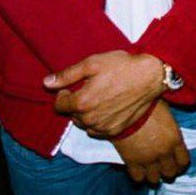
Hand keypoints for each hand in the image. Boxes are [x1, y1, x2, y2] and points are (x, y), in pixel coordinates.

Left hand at [46, 51, 163, 137]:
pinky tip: (109, 107)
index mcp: (82, 102)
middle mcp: (90, 119)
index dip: (64, 93)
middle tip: (91, 88)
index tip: (74, 85)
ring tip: (101, 97)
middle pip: (72, 115)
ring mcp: (103, 128)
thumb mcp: (92, 63)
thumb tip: (46, 82)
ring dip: (87, 113)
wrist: (150, 76)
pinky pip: (98, 130)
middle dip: (77, 103)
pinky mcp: (115, 131)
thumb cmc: (122, 66)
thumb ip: (67, 75)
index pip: (59, 104)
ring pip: (85, 123)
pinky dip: (99, 121)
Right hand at [113, 101, 190, 184]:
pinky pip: (138, 178)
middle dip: (168, 170)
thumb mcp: (166, 110)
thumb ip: (170, 123)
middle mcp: (163, 152)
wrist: (125, 107)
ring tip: (151, 169)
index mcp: (174, 138)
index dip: (181, 164)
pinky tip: (139, 169)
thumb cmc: (147, 103)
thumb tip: (172, 123)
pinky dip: (139, 176)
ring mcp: (147, 159)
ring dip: (154, 175)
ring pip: (155, 179)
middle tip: (164, 166)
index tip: (177, 162)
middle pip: (170, 173)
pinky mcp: (132, 162)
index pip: (184, 161)